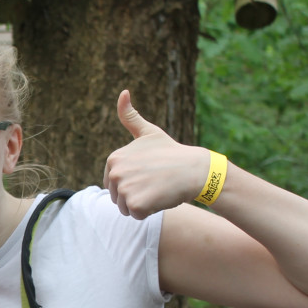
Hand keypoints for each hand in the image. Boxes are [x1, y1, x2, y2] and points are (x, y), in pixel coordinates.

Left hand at [102, 91, 211, 218]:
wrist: (194, 169)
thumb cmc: (171, 152)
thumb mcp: (148, 132)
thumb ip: (130, 116)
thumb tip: (123, 92)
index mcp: (113, 158)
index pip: (113, 182)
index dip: (132, 181)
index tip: (148, 171)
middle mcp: (115, 173)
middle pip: (117, 197)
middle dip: (135, 194)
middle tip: (155, 181)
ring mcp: (124, 188)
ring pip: (125, 208)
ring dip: (142, 204)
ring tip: (157, 189)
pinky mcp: (135, 204)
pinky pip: (136, 216)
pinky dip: (149, 211)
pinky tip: (160, 197)